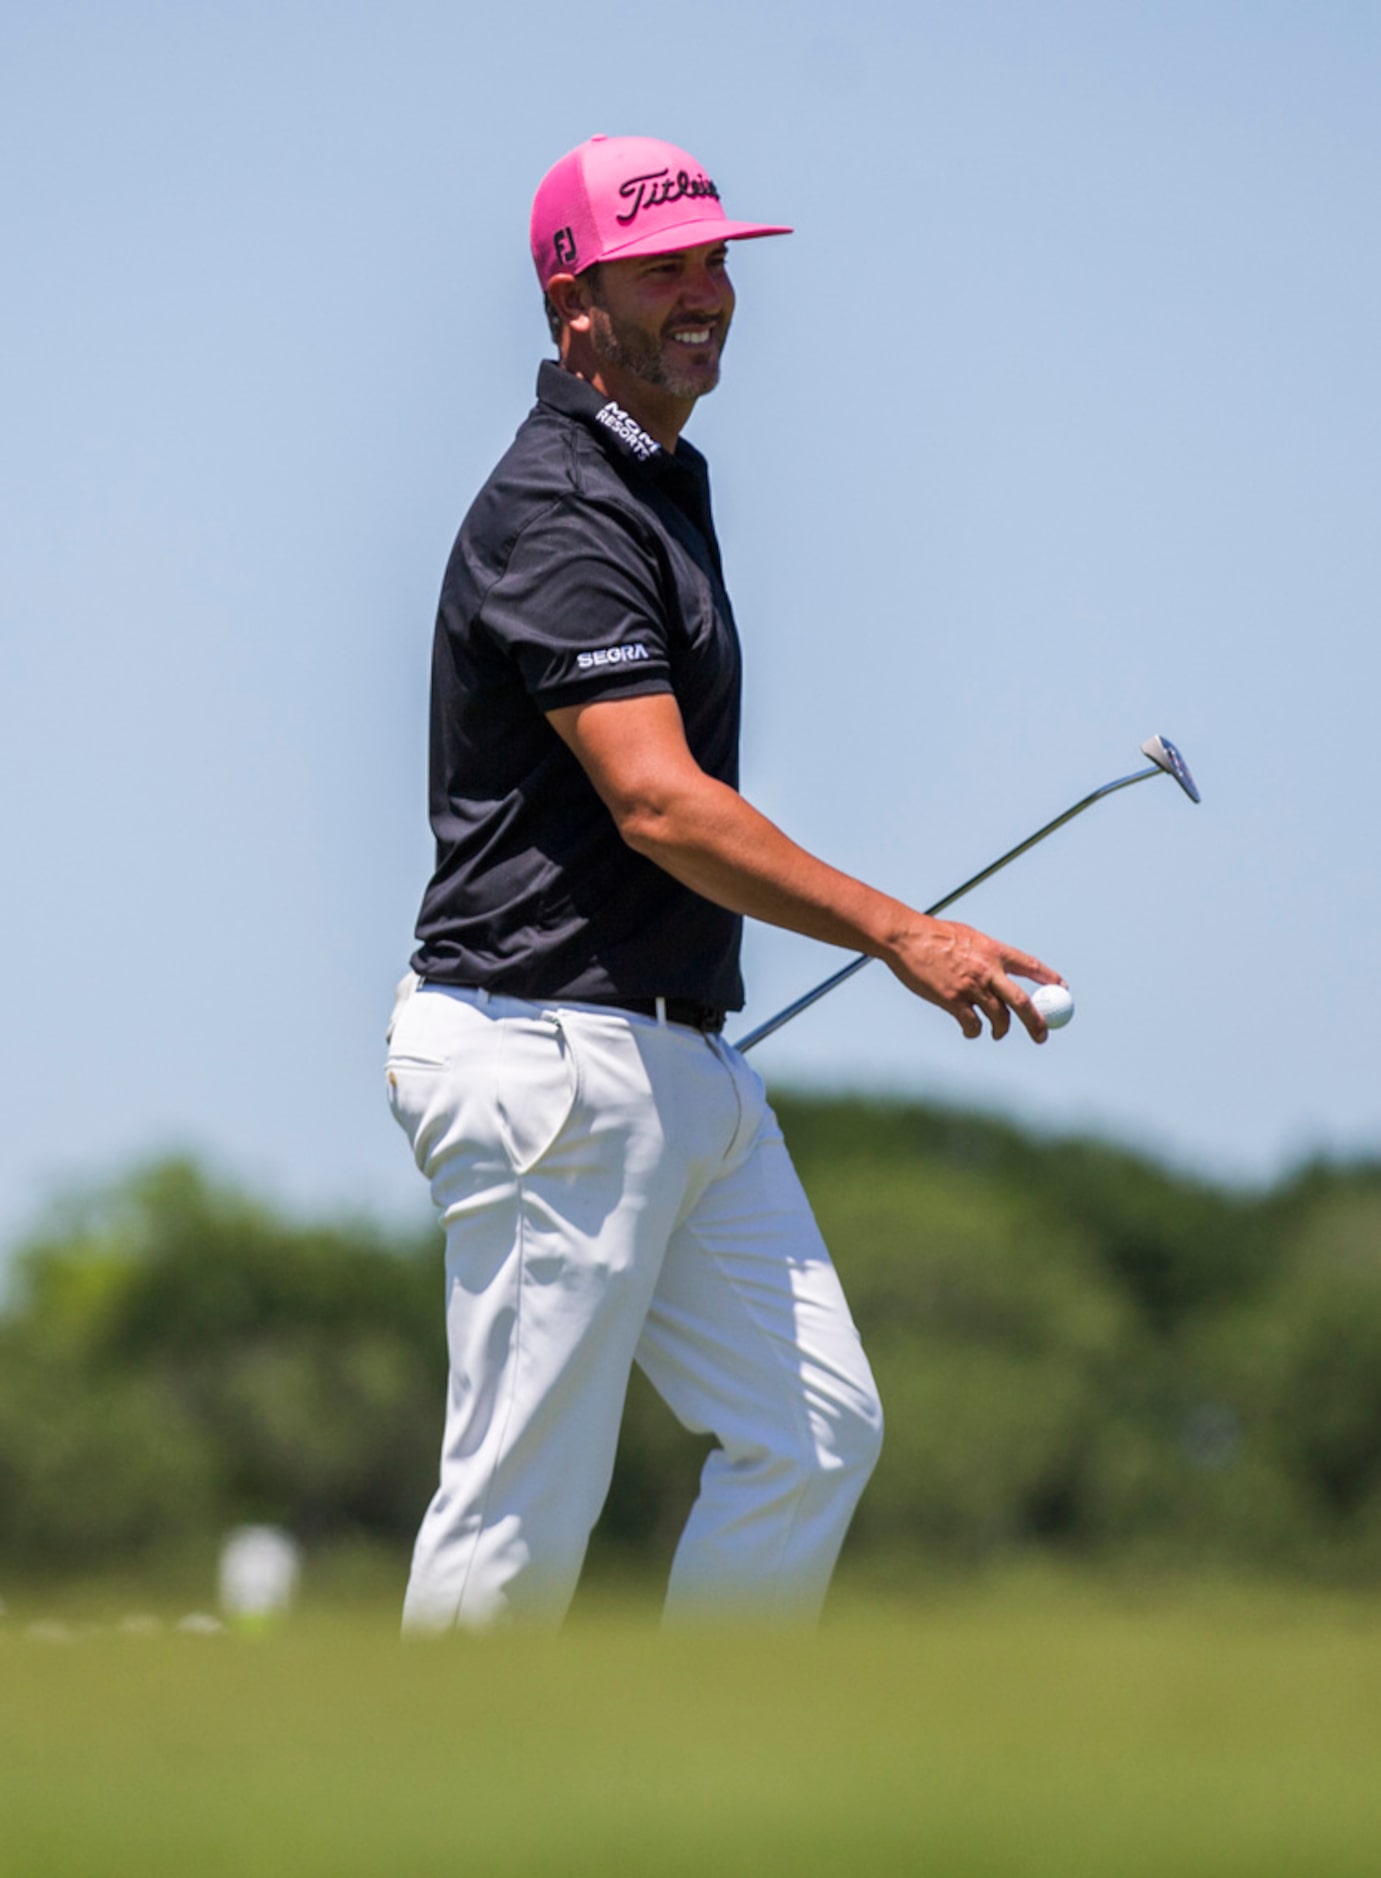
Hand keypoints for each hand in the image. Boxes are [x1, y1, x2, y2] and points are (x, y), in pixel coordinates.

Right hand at [885, 917, 1063, 1041]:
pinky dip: (974, 1031)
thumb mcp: (968, 937)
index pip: (1030, 965)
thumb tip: (999, 967)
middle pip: (1022, 1002)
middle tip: (1042, 1036)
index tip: (1062, 987)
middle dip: (1036, 1022)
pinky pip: (972, 1025)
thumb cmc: (933, 935)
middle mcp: (987, 970)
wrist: (907, 939)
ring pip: (998, 1018)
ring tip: (996, 1033)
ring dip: (1000, 1030)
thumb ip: (986, 954)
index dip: (1049, 978)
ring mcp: (971, 987)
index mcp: (994, 951)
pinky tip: (971, 1031)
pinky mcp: (952, 1001)